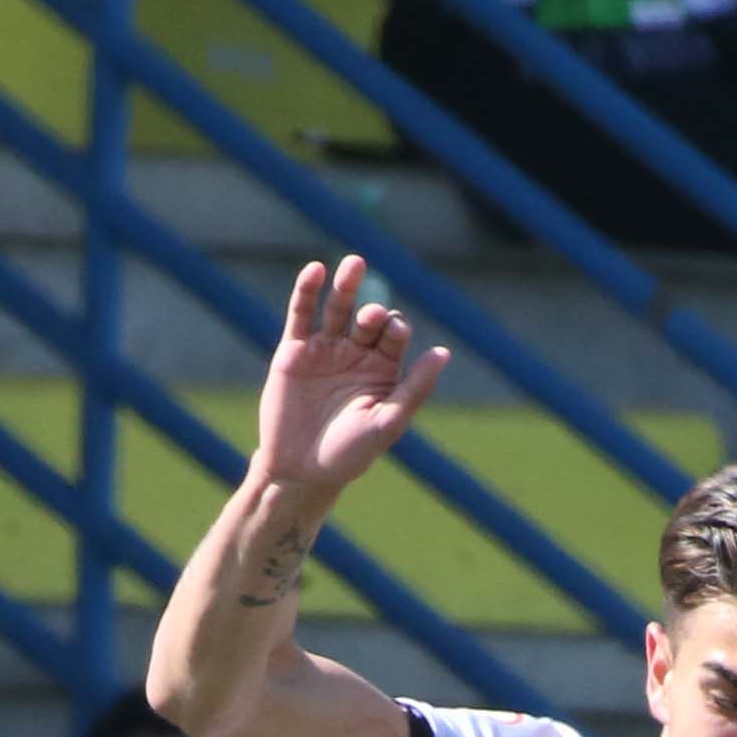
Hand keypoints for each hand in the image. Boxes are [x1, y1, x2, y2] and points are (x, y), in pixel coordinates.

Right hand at [254, 256, 446, 500]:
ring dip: (347, 285)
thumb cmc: (349, 454)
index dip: (395, 329)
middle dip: (373, 313)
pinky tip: (316, 271)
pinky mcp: (293, 351)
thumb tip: (443, 353)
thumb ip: (414, 389)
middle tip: (373, 317)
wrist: (300, 471)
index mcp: (382, 368)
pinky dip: (307, 291)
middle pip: (368, 316)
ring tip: (355, 265)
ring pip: (337, 307)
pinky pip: (300, 314)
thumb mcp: (387, 423)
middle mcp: (355, 353)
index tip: (392, 336)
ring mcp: (324, 349)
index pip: (395, 334)